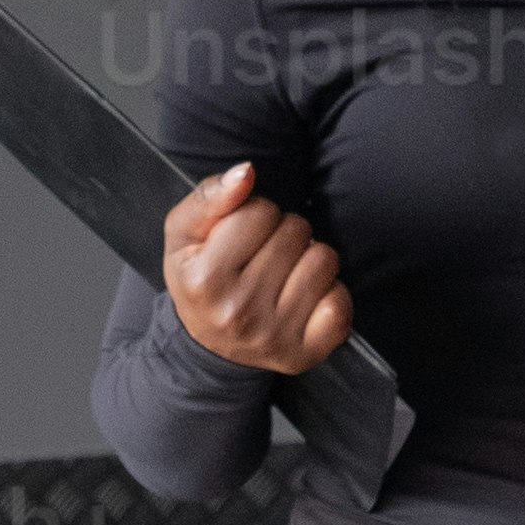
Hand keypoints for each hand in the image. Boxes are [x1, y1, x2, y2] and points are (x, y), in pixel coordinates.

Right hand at [161, 159, 350, 382]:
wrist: (208, 346)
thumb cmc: (200, 279)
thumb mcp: (184, 235)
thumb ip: (210, 196)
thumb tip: (246, 172)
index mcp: (206, 279)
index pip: (260, 211)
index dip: (255, 214)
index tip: (243, 235)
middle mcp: (239, 312)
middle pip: (295, 230)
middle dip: (283, 233)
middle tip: (264, 255)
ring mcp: (274, 336)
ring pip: (323, 259)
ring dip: (308, 258)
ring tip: (285, 273)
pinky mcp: (305, 353)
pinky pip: (340, 301)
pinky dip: (329, 292)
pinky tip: (304, 298)